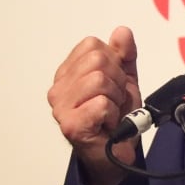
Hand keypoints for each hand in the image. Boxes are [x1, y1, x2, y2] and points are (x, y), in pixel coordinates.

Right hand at [48, 26, 141, 184]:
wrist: (118, 152)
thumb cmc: (117, 116)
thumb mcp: (125, 78)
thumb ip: (124, 54)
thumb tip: (122, 32)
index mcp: (69, 72)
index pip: (92, 45)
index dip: (113, 61)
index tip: (114, 82)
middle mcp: (59, 88)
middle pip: (97, 60)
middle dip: (116, 80)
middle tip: (114, 100)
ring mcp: (62, 107)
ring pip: (99, 80)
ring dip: (115, 98)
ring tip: (111, 111)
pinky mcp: (71, 125)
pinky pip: (101, 104)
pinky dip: (113, 113)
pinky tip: (108, 123)